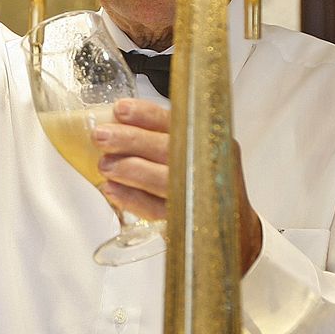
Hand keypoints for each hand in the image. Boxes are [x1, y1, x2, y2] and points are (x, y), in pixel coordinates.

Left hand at [92, 98, 264, 270]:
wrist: (232, 223)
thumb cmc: (202, 179)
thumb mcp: (190, 149)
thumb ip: (160, 137)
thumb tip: (114, 125)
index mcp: (206, 138)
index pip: (177, 121)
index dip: (146, 114)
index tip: (120, 109)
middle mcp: (206, 162)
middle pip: (168, 148)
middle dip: (131, 140)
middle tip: (101, 136)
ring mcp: (200, 192)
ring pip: (163, 179)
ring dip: (130, 171)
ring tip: (105, 165)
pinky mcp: (189, 220)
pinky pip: (158, 209)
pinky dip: (133, 199)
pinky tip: (114, 190)